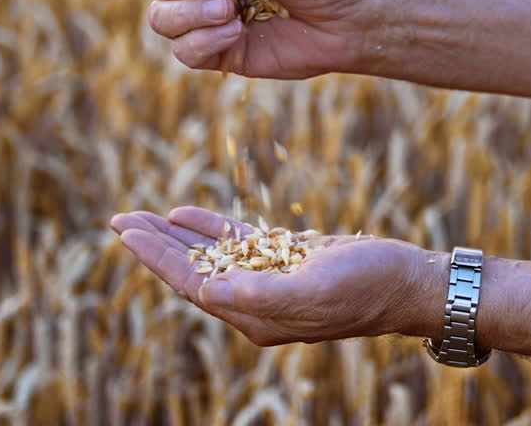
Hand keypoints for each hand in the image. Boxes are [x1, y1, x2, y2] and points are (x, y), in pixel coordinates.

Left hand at [110, 207, 442, 345]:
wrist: (410, 281)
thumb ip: (261, 294)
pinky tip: (186, 214)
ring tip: (142, 215)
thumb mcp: (314, 289)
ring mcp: (271, 281)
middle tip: (119, 219)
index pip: (192, 284)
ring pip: (210, 255)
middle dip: (155, 245)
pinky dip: (212, 228)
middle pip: (192, 270)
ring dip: (176, 235)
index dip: (157, 258)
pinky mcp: (287, 261)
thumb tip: (211, 290)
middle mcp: (256, 304)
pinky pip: (238, 243)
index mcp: (256, 316)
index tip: (127, 232)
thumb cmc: (368, 287)